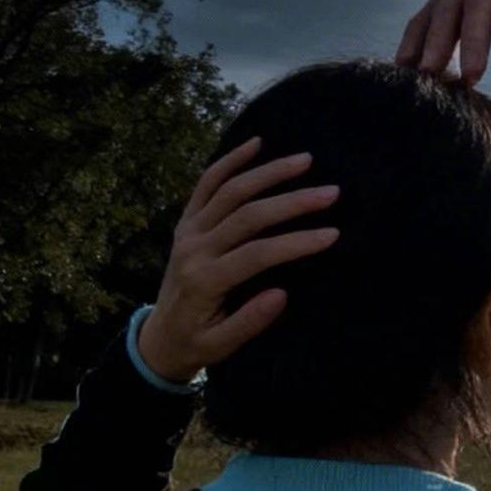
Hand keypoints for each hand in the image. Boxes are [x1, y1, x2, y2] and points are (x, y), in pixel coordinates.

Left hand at [136, 139, 340, 383]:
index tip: (332, 234)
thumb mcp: (221, 347)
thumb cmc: (197, 342)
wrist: (158, 336)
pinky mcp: (186, 220)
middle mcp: (195, 249)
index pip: (257, 255)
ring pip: (229, 191)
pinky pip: (206, 183)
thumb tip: (281, 293)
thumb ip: (249, 322)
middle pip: (247, 215)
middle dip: (292, 201)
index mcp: (205, 281)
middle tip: (331, 192)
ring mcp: (188, 230)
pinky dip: (230, 160)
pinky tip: (256, 143)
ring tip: (306, 160)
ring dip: (268, 172)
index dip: (296, 243)